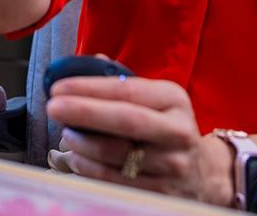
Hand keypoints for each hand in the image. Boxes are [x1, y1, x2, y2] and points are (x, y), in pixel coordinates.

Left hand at [46, 76, 233, 206]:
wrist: (203, 173)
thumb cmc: (167, 125)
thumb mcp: (158, 98)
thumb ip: (124, 81)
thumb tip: (89, 62)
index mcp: (174, 99)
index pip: (127, 90)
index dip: (90, 87)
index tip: (59, 87)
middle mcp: (176, 131)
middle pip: (125, 121)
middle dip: (83, 112)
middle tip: (53, 107)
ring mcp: (171, 166)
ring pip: (117, 155)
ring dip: (82, 144)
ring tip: (65, 133)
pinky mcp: (161, 195)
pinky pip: (116, 181)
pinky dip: (89, 169)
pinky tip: (77, 157)